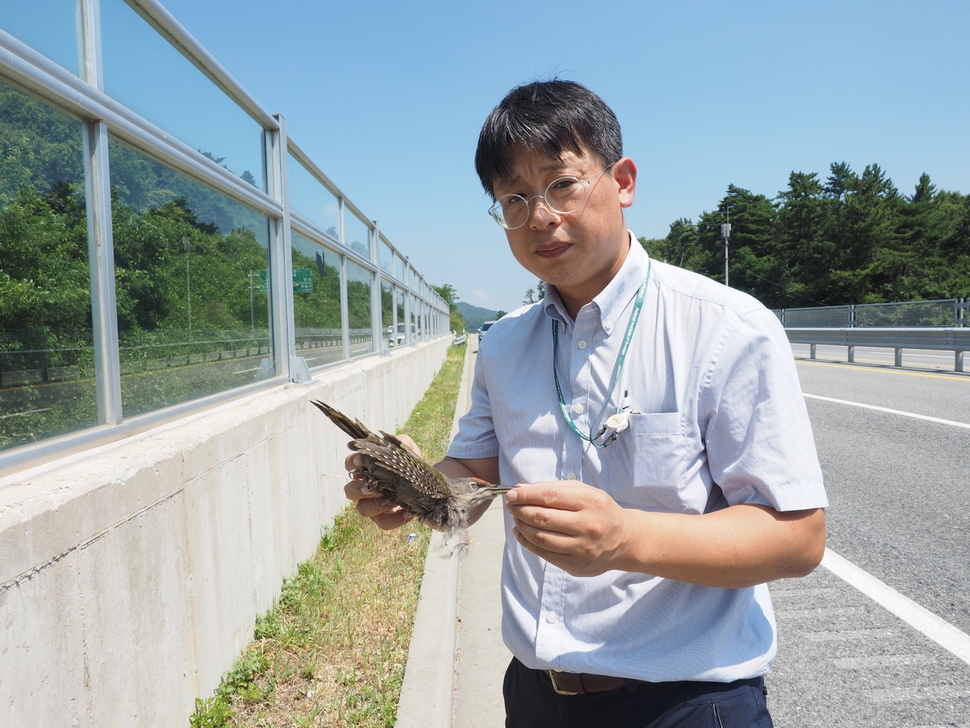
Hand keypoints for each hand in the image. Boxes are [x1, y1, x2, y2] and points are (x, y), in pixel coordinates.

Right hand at [342, 433, 420, 529]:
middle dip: (359, 489)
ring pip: (363, 509)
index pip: (350, 465)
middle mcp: (365, 488)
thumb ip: (402, 442)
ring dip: (375, 505)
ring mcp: (373, 505)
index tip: (360, 461)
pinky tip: (407, 512)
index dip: (352, 463)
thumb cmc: (410, 464)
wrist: (427, 483)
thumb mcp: (408, 450)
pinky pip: (383, 523)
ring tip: (392, 500)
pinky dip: (395, 519)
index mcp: (366, 469)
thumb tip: (394, 445)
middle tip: (372, 487)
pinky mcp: (385, 518)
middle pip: (349, 491)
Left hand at [505, 481, 632, 576]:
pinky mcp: (576, 565)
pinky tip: (521, 533)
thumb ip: (553, 488)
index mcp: (590, 501)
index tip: (512, 494)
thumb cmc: (600, 510)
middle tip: (511, 506)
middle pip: (542, 518)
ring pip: (541, 537)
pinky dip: (528, 543)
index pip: (549, 497)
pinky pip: (545, 554)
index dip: (526, 495)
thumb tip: (521, 489)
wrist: (624, 540)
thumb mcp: (584, 491)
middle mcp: (588, 525)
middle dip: (520, 510)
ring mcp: (582, 548)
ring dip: (522, 527)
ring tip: (516, 519)